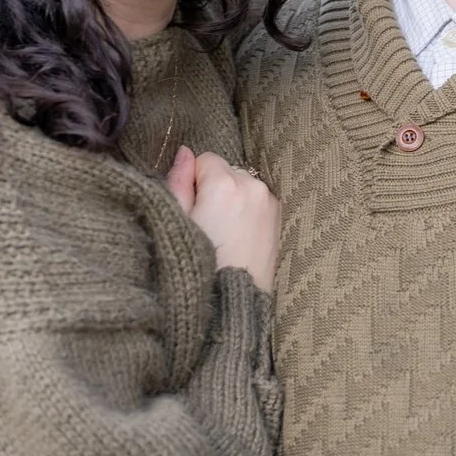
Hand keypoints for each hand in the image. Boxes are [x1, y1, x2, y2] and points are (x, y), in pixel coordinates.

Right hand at [166, 146, 278, 293]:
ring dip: (233, 198)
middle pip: (227, 170)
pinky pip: (258, 200)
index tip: (191, 209)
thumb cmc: (197, 265)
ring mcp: (270, 203)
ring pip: (244, 184)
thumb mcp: (176, 222)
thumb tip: (184, 151)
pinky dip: (248, 210)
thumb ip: (178, 181)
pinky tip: (239, 237)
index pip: (204, 159)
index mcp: (224, 184)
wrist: (232, 303)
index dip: (191, 182)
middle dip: (214, 188)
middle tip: (207, 224)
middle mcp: (252, 186)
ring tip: (223, 234)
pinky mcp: (279, 219)